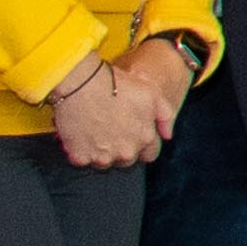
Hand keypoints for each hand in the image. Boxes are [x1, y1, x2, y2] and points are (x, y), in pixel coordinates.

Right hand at [51, 38, 185, 168]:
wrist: (80, 83)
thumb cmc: (116, 84)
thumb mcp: (151, 92)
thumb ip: (164, 115)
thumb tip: (167, 135)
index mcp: (144, 138)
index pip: (149, 153)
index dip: (141, 142)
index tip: (130, 131)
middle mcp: (126, 153)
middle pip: (126, 159)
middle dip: (121, 148)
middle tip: (110, 128)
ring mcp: (102, 158)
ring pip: (103, 162)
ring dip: (100, 151)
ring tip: (92, 129)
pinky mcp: (80, 158)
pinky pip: (81, 159)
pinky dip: (80, 150)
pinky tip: (78, 133)